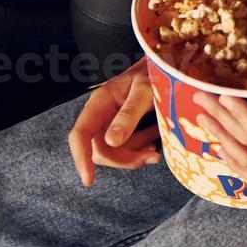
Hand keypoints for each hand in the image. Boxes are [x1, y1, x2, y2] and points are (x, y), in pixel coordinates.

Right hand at [67, 59, 161, 186]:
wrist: (165, 66)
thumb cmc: (155, 72)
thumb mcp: (145, 91)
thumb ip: (129, 115)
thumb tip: (111, 142)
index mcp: (100, 102)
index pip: (80, 134)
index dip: (81, 158)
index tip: (88, 180)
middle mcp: (101, 115)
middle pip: (100, 150)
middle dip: (124, 159)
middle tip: (152, 157)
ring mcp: (111, 123)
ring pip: (114, 153)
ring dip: (134, 155)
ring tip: (157, 141)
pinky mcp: (122, 129)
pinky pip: (125, 149)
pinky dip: (140, 149)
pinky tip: (154, 139)